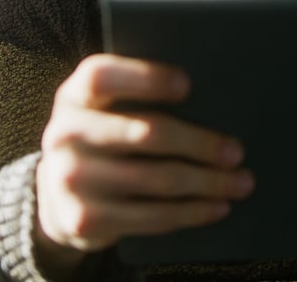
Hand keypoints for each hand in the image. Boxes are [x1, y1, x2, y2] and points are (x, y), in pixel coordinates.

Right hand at [35, 54, 253, 257]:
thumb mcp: (103, 109)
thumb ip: (136, 97)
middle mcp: (65, 134)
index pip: (103, 76)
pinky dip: (192, 212)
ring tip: (240, 182)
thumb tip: (212, 99)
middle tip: (236, 150)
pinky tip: (217, 206)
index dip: (146, 78)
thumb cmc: (102, 137)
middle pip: (146, 132)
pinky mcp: (85, 220)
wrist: (57, 195)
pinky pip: (152, 217)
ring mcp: (72, 180)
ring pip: (158, 179)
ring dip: (208, 182)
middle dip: (200, 143)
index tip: (188, 85)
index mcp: (74, 95)